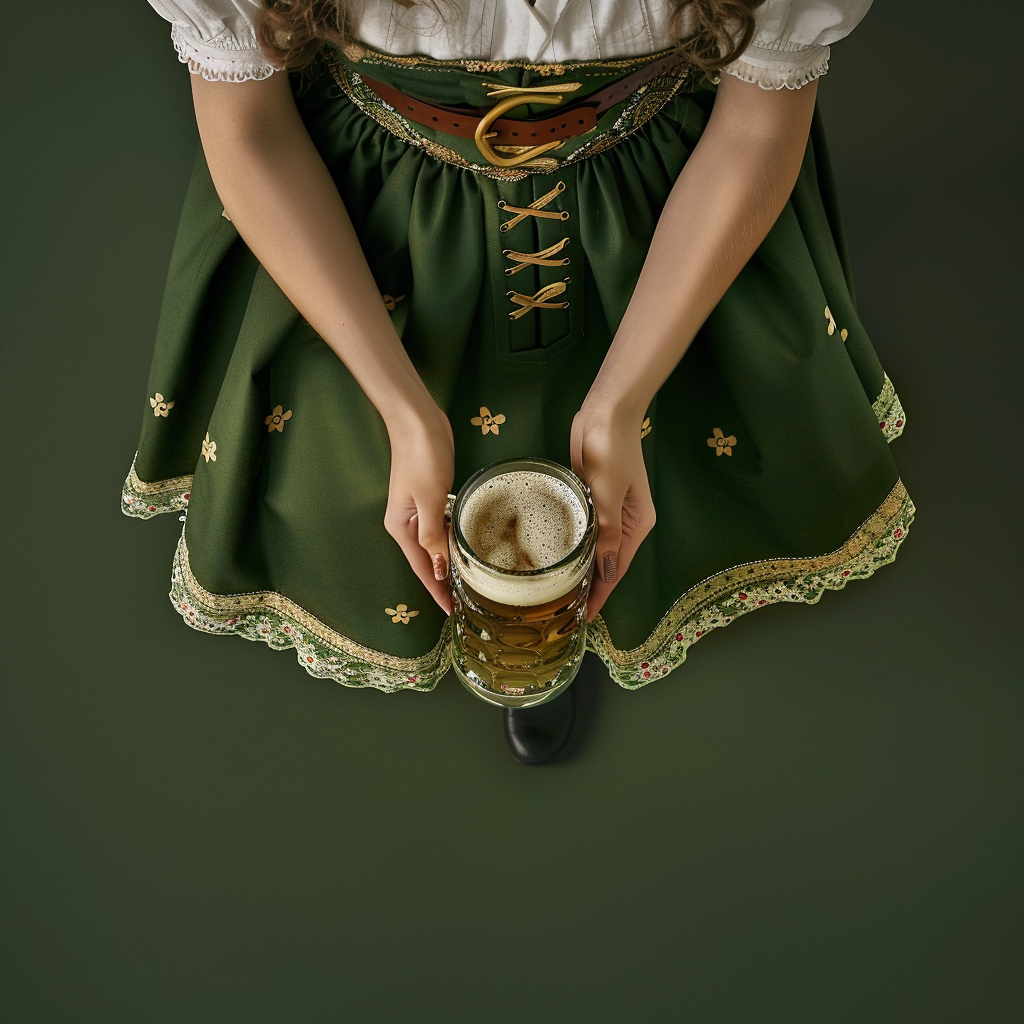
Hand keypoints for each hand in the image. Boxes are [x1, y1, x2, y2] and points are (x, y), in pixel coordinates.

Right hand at [383, 401, 454, 615]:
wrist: (419, 422)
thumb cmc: (422, 458)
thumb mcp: (429, 499)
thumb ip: (434, 536)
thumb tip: (441, 569)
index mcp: (401, 528)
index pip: (423, 569)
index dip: (437, 592)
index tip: (451, 612)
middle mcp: (407, 524)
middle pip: (428, 561)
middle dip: (444, 583)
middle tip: (465, 603)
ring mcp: (419, 512)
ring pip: (436, 546)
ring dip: (450, 564)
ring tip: (468, 583)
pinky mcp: (431, 499)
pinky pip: (442, 529)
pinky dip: (452, 541)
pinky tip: (465, 549)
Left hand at [570, 398, 655, 621]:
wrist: (605, 412)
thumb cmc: (611, 450)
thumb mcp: (608, 495)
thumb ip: (606, 533)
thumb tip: (607, 571)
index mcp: (637, 524)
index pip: (618, 569)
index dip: (602, 595)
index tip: (585, 618)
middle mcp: (626, 523)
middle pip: (608, 564)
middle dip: (590, 588)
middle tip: (565, 613)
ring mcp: (608, 512)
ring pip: (594, 550)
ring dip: (581, 570)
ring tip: (559, 593)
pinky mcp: (592, 500)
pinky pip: (584, 532)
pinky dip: (575, 547)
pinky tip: (558, 559)